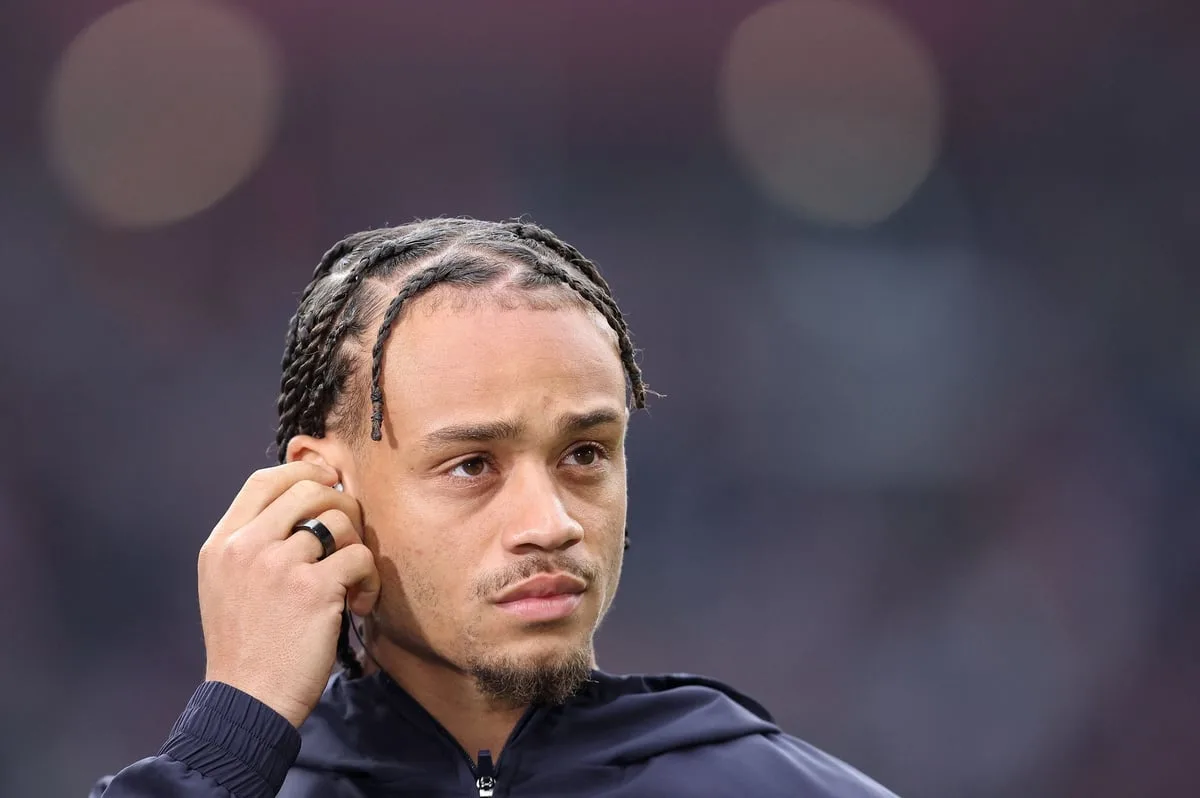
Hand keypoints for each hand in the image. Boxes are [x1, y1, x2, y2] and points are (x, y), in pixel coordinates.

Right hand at [197, 462, 379, 726]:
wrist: (247, 701)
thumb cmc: (246, 648)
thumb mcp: (227, 585)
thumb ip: (253, 544)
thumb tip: (303, 505)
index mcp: (222, 543)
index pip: (265, 480)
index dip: (304, 470)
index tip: (329, 482)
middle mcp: (246, 546)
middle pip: (309, 489)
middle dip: (343, 504)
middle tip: (351, 538)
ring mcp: (279, 564)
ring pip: (340, 519)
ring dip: (358, 546)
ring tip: (354, 581)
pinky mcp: (313, 588)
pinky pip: (359, 556)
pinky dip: (370, 578)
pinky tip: (360, 603)